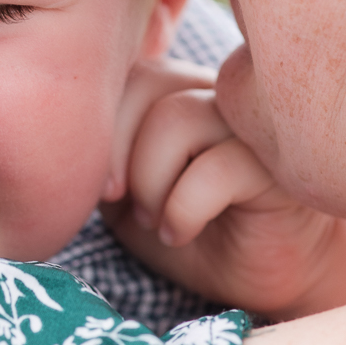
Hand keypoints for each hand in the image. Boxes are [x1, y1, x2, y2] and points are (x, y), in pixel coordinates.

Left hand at [103, 70, 345, 316]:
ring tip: (157, 219)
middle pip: (150, 83)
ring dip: (151, 181)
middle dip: (120, 151)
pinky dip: (182, 209)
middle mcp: (219, 93)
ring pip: (178, 118)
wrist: (262, 273)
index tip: (104, 188)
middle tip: (122, 201)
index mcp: (182, 90)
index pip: (129, 71)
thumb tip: (66, 144)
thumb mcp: (130, 192)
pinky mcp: (278, 166)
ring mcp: (252, 125)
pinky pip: (215, 168)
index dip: (105, 127)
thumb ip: (104, 157)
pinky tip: (182, 233)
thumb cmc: (192, 227)